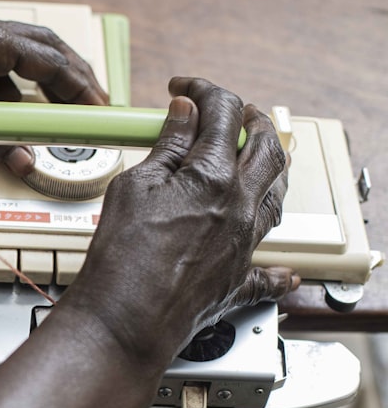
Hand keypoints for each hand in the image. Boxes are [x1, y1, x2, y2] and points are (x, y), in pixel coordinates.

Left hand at [0, 7, 106, 138]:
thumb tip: (21, 158)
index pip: (46, 58)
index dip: (78, 85)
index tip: (99, 105)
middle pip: (37, 51)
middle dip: (68, 78)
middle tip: (91, 103)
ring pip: (12, 65)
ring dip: (35, 90)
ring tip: (57, 116)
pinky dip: (2, 100)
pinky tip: (8, 121)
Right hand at [60, 77, 296, 372]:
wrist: (127, 319)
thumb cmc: (123, 259)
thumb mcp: (134, 186)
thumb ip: (165, 148)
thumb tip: (183, 116)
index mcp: (213, 177)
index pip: (223, 112)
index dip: (204, 90)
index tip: (185, 89)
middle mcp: (240, 206)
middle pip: (267, 147)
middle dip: (251, 119)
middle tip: (233, 111)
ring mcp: (245, 243)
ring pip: (278, 194)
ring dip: (270, 167)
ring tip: (255, 158)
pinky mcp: (239, 279)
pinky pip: (272, 272)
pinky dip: (279, 267)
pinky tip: (284, 269)